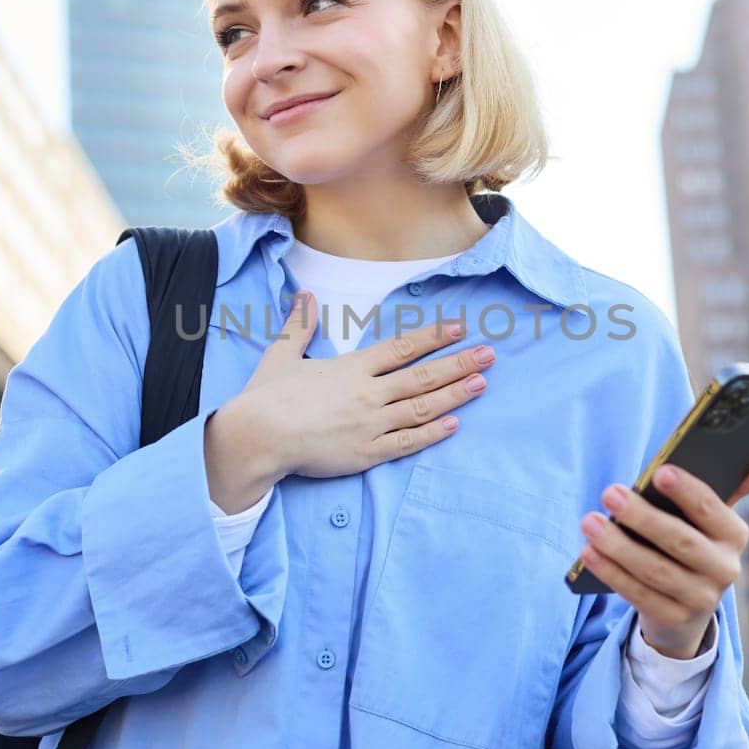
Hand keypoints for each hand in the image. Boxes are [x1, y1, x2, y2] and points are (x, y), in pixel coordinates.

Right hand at [203, 291, 494, 511]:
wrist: (259, 436)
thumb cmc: (267, 397)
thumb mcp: (282, 354)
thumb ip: (300, 325)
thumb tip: (306, 295)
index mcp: (351, 368)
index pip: (401, 348)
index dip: (433, 337)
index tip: (459, 328)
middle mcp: (368, 393)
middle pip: (422, 376)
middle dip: (458, 363)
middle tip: (489, 354)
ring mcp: (371, 424)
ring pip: (422, 407)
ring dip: (455, 394)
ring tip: (482, 383)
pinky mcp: (367, 452)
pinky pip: (407, 442)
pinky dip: (432, 433)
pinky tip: (454, 424)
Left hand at [576, 448, 748, 658]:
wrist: (687, 607)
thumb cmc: (693, 541)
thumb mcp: (710, 517)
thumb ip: (733, 484)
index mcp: (734, 535)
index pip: (712, 510)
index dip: (687, 491)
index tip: (660, 471)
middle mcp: (724, 569)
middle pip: (679, 541)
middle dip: (642, 517)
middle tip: (609, 492)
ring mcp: (699, 598)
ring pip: (655, 570)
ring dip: (618, 546)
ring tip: (589, 522)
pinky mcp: (672, 619)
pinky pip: (638, 594)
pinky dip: (611, 572)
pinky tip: (588, 553)